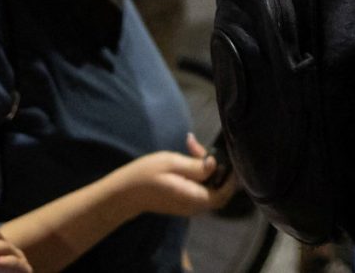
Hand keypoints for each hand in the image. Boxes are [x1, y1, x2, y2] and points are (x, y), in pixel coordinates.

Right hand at [116, 136, 235, 215]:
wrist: (125, 193)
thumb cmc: (146, 175)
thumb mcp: (172, 164)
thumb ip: (196, 166)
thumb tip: (215, 165)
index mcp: (194, 198)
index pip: (223, 193)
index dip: (230, 177)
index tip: (226, 156)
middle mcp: (195, 206)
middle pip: (219, 190)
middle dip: (217, 168)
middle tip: (201, 149)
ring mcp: (189, 205)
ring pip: (209, 187)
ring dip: (206, 167)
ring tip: (191, 147)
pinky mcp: (183, 201)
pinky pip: (199, 188)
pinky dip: (198, 173)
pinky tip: (187, 156)